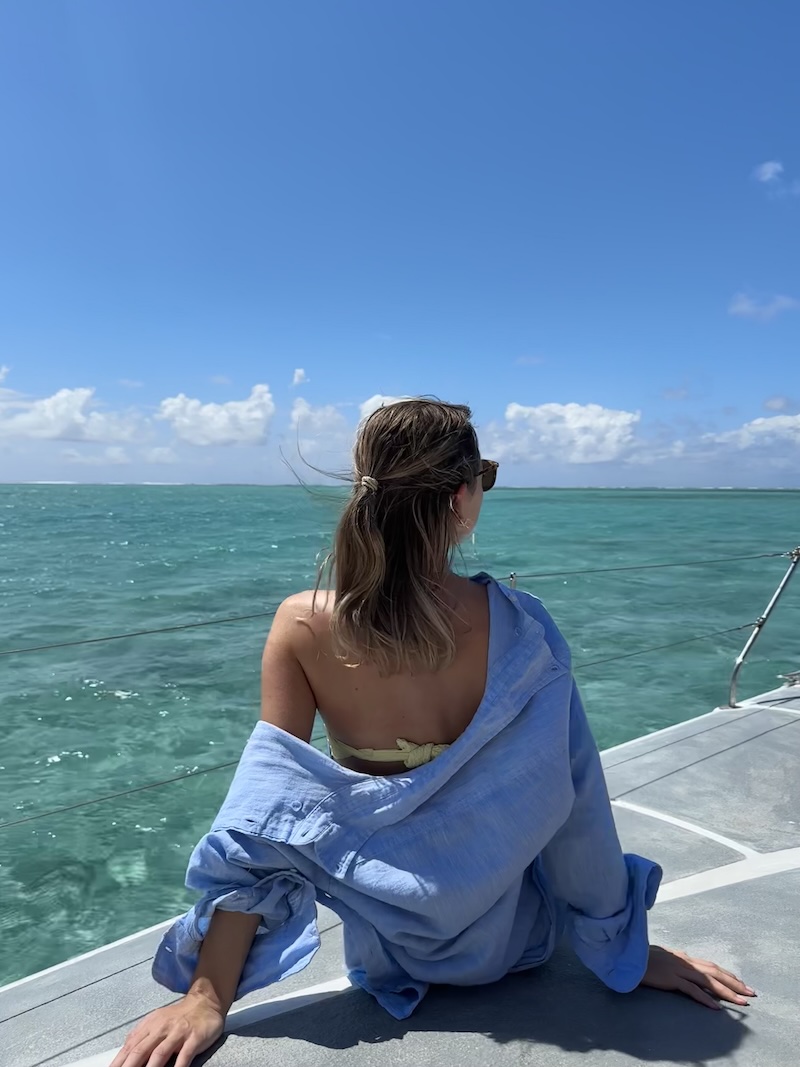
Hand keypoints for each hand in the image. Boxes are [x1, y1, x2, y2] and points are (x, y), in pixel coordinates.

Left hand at [110, 990, 224, 1066]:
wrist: (205, 1001)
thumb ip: (140, 1035)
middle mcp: (161, 1028)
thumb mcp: (156, 1021)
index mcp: (149, 1025)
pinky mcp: (195, 1037)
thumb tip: (123, 1052)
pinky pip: (185, 1055)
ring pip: (160, 1053)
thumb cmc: (178, 1016)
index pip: (129, 1047)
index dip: (118, 1062)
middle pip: (140, 1050)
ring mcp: (178, 1032)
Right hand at [641, 945, 755, 1009]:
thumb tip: (684, 957)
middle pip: (715, 972)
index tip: (740, 982)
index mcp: (684, 957)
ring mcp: (679, 969)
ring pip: (709, 981)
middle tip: (751, 992)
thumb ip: (675, 957)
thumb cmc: (642, 956)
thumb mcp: (663, 954)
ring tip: (741, 1001)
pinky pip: (692, 990)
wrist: (628, 955)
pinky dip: (705, 998)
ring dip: (727, 992)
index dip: (727, 974)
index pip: (711, 966)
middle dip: (735, 983)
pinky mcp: (671, 978)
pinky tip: (716, 1007)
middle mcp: (685, 961)